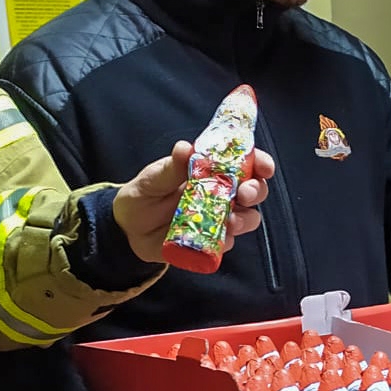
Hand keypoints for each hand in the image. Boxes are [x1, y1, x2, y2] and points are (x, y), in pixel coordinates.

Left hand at [113, 143, 276, 264]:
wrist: (127, 229)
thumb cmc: (144, 195)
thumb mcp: (152, 178)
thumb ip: (171, 167)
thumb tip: (185, 148)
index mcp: (212, 170)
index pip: (246, 162)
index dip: (260, 162)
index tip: (263, 166)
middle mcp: (222, 193)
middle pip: (255, 190)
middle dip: (256, 190)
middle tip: (244, 193)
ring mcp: (219, 218)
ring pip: (248, 218)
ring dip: (245, 218)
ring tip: (230, 221)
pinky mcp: (211, 241)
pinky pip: (228, 242)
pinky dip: (226, 240)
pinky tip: (214, 237)